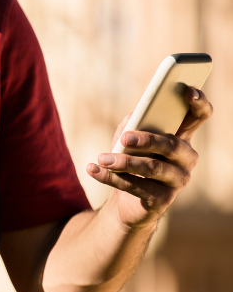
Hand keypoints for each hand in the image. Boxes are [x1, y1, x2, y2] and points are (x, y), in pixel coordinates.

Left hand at [85, 87, 212, 227]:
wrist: (127, 200)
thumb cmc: (131, 160)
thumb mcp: (129, 139)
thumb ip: (133, 124)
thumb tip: (133, 119)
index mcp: (182, 137)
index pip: (199, 116)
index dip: (198, 103)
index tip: (186, 90)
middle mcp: (187, 158)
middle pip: (172, 145)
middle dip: (147, 140)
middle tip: (124, 138)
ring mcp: (178, 180)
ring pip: (153, 168)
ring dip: (124, 162)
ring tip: (101, 158)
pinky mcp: (163, 200)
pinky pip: (136, 187)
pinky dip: (110, 177)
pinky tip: (93, 170)